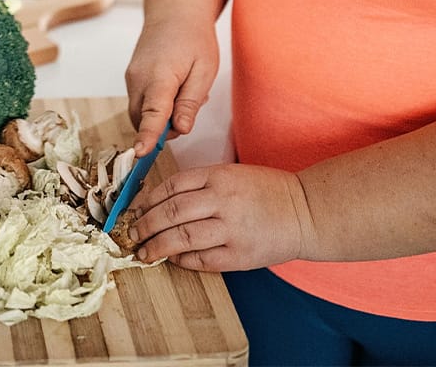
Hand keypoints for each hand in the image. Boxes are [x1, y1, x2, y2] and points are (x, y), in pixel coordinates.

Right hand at [125, 18, 218, 153]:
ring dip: (162, 116)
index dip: (147, 136)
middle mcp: (138, 79)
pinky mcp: (131, 79)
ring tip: (185, 91)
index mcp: (159, 76)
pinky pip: (141, 104)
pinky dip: (156, 106)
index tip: (140, 153)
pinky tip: (175, 88)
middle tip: (192, 104)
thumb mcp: (204, 70)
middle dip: (166, 126)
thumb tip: (181, 129)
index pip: (152, 113)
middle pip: (144, 121)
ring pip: (141, 114)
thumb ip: (190, 102)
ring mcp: (131, 79)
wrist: (174, 11)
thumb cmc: (194, 38)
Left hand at [128, 163, 312, 270]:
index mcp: (220, 175)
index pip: (172, 186)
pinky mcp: (238, 255)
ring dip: (156, 246)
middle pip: (170, 212)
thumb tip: (161, 201)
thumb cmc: (267, 191)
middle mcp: (223, 200)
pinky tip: (172, 259)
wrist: (304, 211)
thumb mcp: (234, 174)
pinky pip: (200, 260)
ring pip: (180, 238)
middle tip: (130, 233)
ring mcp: (231, 229)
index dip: (148, 200)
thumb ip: (201, 184)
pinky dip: (181, 261)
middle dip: (144, 225)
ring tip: (142, 251)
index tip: (135, 209)